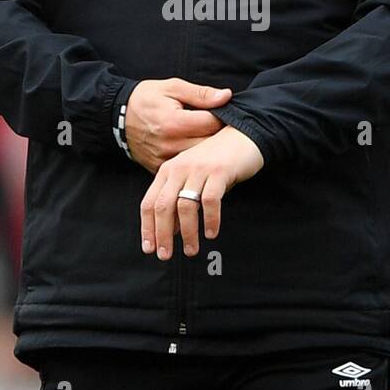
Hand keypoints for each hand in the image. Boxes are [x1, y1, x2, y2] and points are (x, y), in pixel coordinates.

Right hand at [125, 77, 233, 172]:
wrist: (116, 116)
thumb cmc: (146, 98)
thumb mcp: (172, 87)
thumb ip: (201, 94)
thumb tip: (226, 96)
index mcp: (175, 122)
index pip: (213, 124)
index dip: (223, 118)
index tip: (224, 114)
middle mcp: (170, 144)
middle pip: (209, 146)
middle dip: (218, 137)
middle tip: (221, 129)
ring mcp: (163, 158)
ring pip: (198, 161)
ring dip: (207, 152)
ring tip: (210, 141)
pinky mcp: (158, 168)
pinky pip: (183, 169)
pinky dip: (192, 162)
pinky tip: (196, 154)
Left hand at [139, 125, 264, 259]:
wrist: (242, 135)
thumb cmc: (216, 160)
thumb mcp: (191, 176)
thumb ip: (178, 198)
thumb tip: (170, 230)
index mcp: (168, 171)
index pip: (149, 202)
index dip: (147, 228)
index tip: (149, 248)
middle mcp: (180, 169)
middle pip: (163, 206)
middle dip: (162, 234)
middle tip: (165, 255)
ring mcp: (199, 169)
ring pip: (185, 206)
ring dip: (187, 232)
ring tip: (191, 249)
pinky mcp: (219, 172)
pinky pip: (210, 201)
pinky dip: (210, 220)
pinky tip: (211, 233)